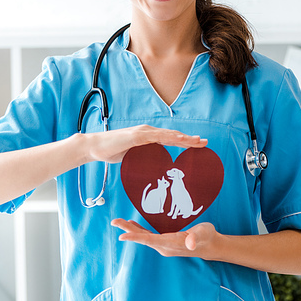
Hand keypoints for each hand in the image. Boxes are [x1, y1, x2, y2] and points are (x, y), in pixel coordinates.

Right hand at [85, 125, 206, 163]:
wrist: (95, 147)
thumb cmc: (112, 152)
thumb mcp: (132, 158)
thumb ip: (143, 159)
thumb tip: (153, 168)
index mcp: (148, 137)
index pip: (170, 139)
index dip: (184, 142)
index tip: (198, 145)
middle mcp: (148, 132)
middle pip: (173, 136)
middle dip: (189, 140)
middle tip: (205, 143)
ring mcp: (143, 133)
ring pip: (167, 135)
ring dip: (183, 138)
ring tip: (196, 141)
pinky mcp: (136, 136)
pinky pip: (155, 136)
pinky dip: (168, 137)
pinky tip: (177, 138)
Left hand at [111, 218, 218, 259]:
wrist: (210, 245)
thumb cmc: (207, 237)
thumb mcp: (203, 233)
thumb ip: (196, 237)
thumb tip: (190, 243)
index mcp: (171, 243)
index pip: (150, 240)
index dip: (135, 237)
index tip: (122, 235)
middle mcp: (165, 246)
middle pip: (143, 238)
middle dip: (128, 231)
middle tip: (114, 222)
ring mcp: (164, 245)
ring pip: (144, 237)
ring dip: (132, 230)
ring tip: (120, 222)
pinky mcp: (165, 242)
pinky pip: (148, 237)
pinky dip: (139, 231)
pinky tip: (133, 225)